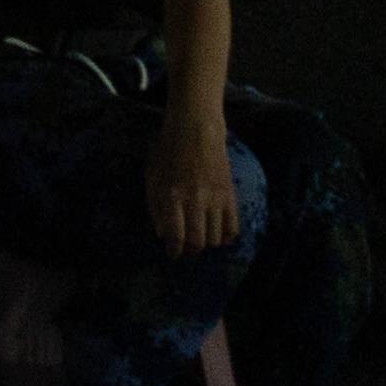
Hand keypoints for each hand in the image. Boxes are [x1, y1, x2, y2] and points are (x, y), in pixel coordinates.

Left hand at [144, 118, 241, 254]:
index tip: (173, 255)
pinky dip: (227, 236)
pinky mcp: (230, 194)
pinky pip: (233, 226)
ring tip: (201, 238)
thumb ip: (155, 206)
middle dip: (191, 250)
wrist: (196, 130)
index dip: (174, 250)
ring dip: (208, 243)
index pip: (175, 235)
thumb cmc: (168, 151)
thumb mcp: (152, 176)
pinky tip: (220, 236)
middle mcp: (195, 200)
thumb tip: (161, 233)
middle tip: (187, 249)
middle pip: (198, 241)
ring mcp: (215, 198)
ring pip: (216, 237)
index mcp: (172, 195)